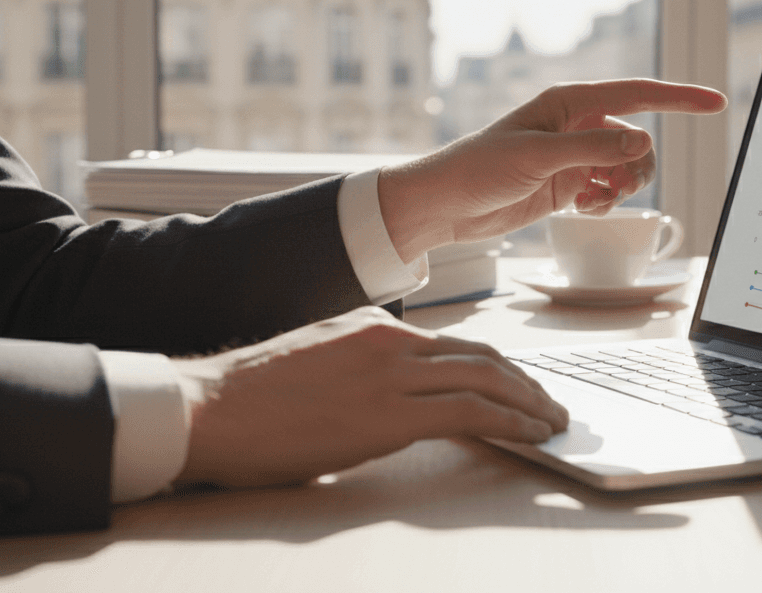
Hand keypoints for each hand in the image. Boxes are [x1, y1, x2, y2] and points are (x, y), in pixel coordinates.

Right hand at [173, 307, 567, 488]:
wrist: (208, 409)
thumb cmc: (251, 397)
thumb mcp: (317, 360)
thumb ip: (362, 367)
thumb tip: (395, 394)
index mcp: (373, 326)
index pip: (456, 344)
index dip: (497, 367)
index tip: (520, 386)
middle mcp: (391, 340)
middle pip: (482, 356)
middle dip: (525, 383)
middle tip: (553, 404)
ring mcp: (391, 373)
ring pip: (486, 379)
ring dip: (529, 403)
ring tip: (553, 422)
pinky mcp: (388, 413)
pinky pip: (469, 412)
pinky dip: (510, 422)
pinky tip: (530, 434)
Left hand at [379, 78, 726, 260]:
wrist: (445, 205)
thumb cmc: (479, 168)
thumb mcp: (538, 157)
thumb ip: (593, 150)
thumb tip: (644, 142)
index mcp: (571, 103)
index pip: (639, 94)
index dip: (680, 98)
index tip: (716, 102)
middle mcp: (577, 125)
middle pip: (639, 141)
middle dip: (638, 167)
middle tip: (613, 188)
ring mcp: (574, 156)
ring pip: (628, 169)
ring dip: (622, 189)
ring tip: (594, 201)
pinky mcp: (568, 184)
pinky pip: (609, 191)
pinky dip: (604, 204)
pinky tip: (581, 210)